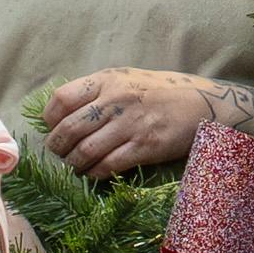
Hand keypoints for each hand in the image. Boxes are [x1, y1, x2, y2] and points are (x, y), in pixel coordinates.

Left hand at [34, 67, 236, 179]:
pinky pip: (108, 165)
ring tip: (76, 165)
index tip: (53, 128)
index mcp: (108, 80)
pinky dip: (95, 173)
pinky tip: (95, 173)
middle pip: (69, 129)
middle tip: (60, 153)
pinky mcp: (145, 146)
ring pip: (85, 151)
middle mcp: (116, 100)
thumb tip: (65, 110)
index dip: (50, 119)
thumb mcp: (127, 78)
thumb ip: (99, 91)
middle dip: (58, 147)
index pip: (61, 99)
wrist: (203, 103)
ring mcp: (131, 124)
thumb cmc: (161, 92)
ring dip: (75, 164)